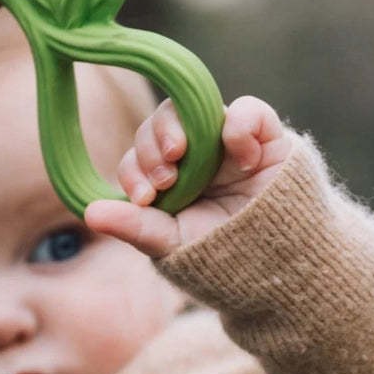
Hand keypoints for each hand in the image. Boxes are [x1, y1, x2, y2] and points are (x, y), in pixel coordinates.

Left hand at [85, 96, 293, 257]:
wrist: (284, 266)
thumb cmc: (223, 256)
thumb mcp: (174, 244)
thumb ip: (135, 226)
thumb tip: (88, 211)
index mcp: (167, 176)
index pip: (138, 157)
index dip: (134, 169)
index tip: (145, 197)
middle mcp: (194, 153)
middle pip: (159, 125)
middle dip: (151, 146)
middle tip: (165, 176)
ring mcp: (227, 141)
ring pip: (193, 107)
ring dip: (178, 126)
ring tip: (181, 154)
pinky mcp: (265, 136)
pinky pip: (249, 110)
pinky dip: (239, 123)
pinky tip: (239, 154)